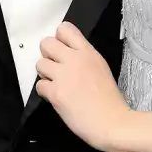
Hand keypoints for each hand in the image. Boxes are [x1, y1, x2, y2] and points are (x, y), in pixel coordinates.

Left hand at [36, 22, 129, 150]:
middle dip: (48, 55)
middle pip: (46, 43)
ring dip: (45, 74)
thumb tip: (67, 56)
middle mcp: (74, 60)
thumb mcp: (101, 68)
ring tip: (56, 84)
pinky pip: (39, 86)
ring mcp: (64, 76)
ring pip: (39, 64)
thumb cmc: (110, 100)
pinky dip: (45, 92)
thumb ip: (84, 59)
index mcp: (88, 52)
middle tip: (56, 68)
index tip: (63, 51)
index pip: (64, 28)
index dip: (59, 39)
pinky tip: (56, 97)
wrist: (112, 123)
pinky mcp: (55, 93)